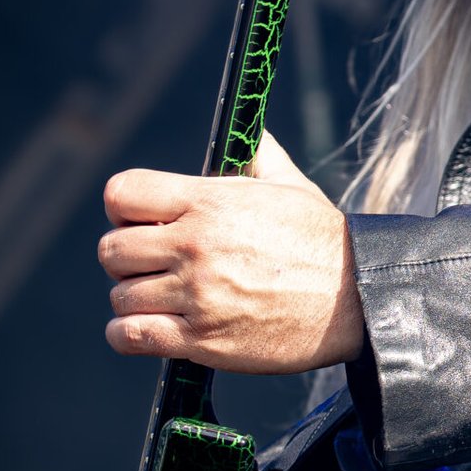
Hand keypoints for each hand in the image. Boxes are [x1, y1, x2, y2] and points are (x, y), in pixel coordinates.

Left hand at [99, 133, 364, 371]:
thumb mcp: (290, 185)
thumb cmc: (324, 241)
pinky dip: (128, 334)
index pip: (122, 194)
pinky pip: (129, 336)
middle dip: (127, 257)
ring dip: (135, 298)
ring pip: (121, 296)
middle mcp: (195, 246)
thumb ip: (258, 155)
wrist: (357, 298)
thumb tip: (249, 130)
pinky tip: (148, 328)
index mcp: (208, 201)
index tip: (139, 222)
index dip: (123, 209)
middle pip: (112, 249)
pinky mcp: (201, 340)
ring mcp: (196, 295)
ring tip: (163, 298)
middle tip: (153, 265)